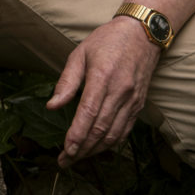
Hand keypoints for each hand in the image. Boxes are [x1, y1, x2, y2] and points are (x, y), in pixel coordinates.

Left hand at [46, 17, 160, 167]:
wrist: (142, 33)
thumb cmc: (107, 41)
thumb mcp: (80, 53)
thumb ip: (67, 82)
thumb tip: (52, 106)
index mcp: (103, 78)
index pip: (89, 114)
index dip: (77, 136)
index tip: (65, 150)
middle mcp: (120, 92)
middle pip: (101, 130)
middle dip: (82, 150)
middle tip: (65, 161)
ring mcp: (132, 101)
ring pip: (114, 135)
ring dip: (95, 150)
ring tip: (78, 158)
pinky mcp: (139, 105)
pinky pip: (125, 130)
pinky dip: (111, 143)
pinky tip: (98, 148)